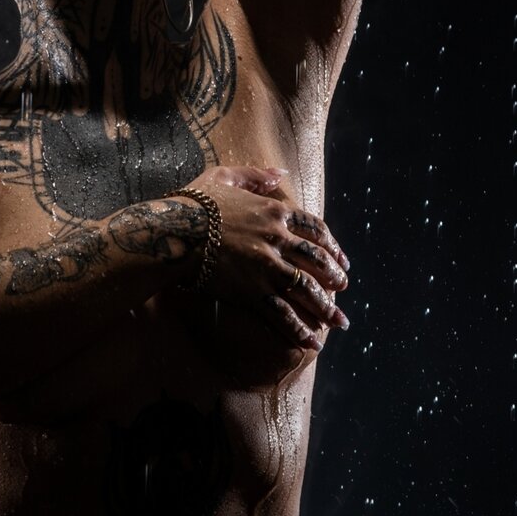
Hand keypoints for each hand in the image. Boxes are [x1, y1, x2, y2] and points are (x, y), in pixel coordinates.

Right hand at [182, 166, 348, 352]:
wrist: (174, 231)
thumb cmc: (194, 202)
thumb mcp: (225, 176)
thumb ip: (255, 174)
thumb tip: (280, 173)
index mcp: (274, 211)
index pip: (314, 229)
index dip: (331, 245)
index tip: (340, 258)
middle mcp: (277, 239)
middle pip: (316, 260)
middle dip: (334, 276)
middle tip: (342, 287)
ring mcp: (266, 266)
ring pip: (306, 289)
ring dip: (325, 307)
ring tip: (338, 322)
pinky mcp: (252, 290)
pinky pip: (281, 313)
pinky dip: (299, 329)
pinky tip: (311, 342)